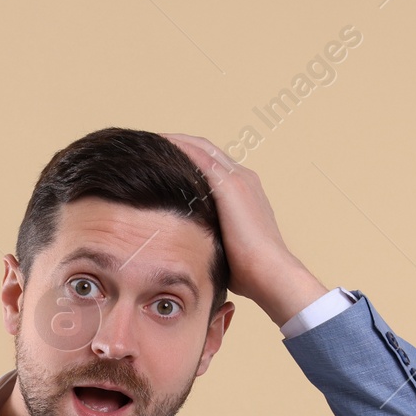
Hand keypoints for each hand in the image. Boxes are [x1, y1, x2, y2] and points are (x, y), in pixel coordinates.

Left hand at [159, 132, 329, 327]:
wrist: (270, 274)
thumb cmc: (246, 271)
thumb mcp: (222, 244)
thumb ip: (207, 233)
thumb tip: (182, 242)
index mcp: (242, 190)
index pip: (209, 163)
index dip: (184, 157)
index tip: (158, 160)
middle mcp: (242, 177)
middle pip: (203, 148)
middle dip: (175, 144)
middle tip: (146, 145)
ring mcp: (238, 179)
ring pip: (200, 147)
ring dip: (173, 142)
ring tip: (145, 142)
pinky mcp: (230, 186)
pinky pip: (199, 157)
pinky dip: (178, 149)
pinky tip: (156, 148)